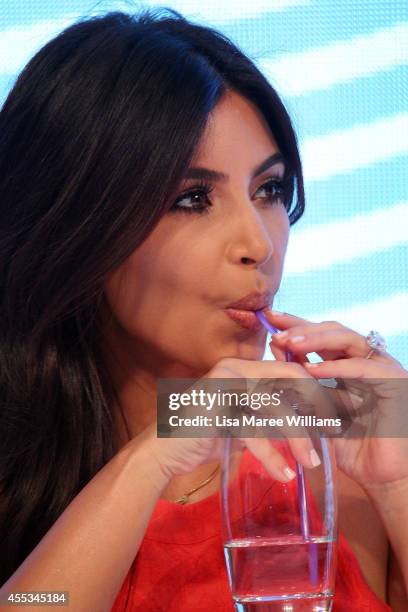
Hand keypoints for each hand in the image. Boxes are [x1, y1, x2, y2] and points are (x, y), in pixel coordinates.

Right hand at [148, 356, 327, 483]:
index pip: (290, 370)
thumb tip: (310, 421)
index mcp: (244, 366)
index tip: (333, 415)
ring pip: (275, 407)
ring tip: (312, 463)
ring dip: (297, 437)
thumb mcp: (244, 420)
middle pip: (289, 381)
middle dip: (314, 408)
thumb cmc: (204, 435)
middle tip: (333, 433)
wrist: (162, 451)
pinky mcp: (216, 407)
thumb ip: (269, 414)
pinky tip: (283, 475)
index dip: (315, 390)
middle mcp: (235, 368)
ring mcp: (224, 385)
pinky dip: (270, 455)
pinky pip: (252, 431)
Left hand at [263, 308, 407, 491]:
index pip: (321, 335)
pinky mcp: (395, 382)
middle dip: (301, 328)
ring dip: (315, 339)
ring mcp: (382, 368)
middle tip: (275, 331)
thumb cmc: (349, 444)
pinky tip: (311, 370)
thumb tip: (273, 362)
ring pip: (348, 340)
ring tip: (288, 343)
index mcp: (349, 364)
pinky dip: (337, 367)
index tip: (268, 320)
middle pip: (333, 330)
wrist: (381, 474)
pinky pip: (363, 368)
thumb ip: (302, 386)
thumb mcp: (317, 410)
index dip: (295, 325)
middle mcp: (367, 360)